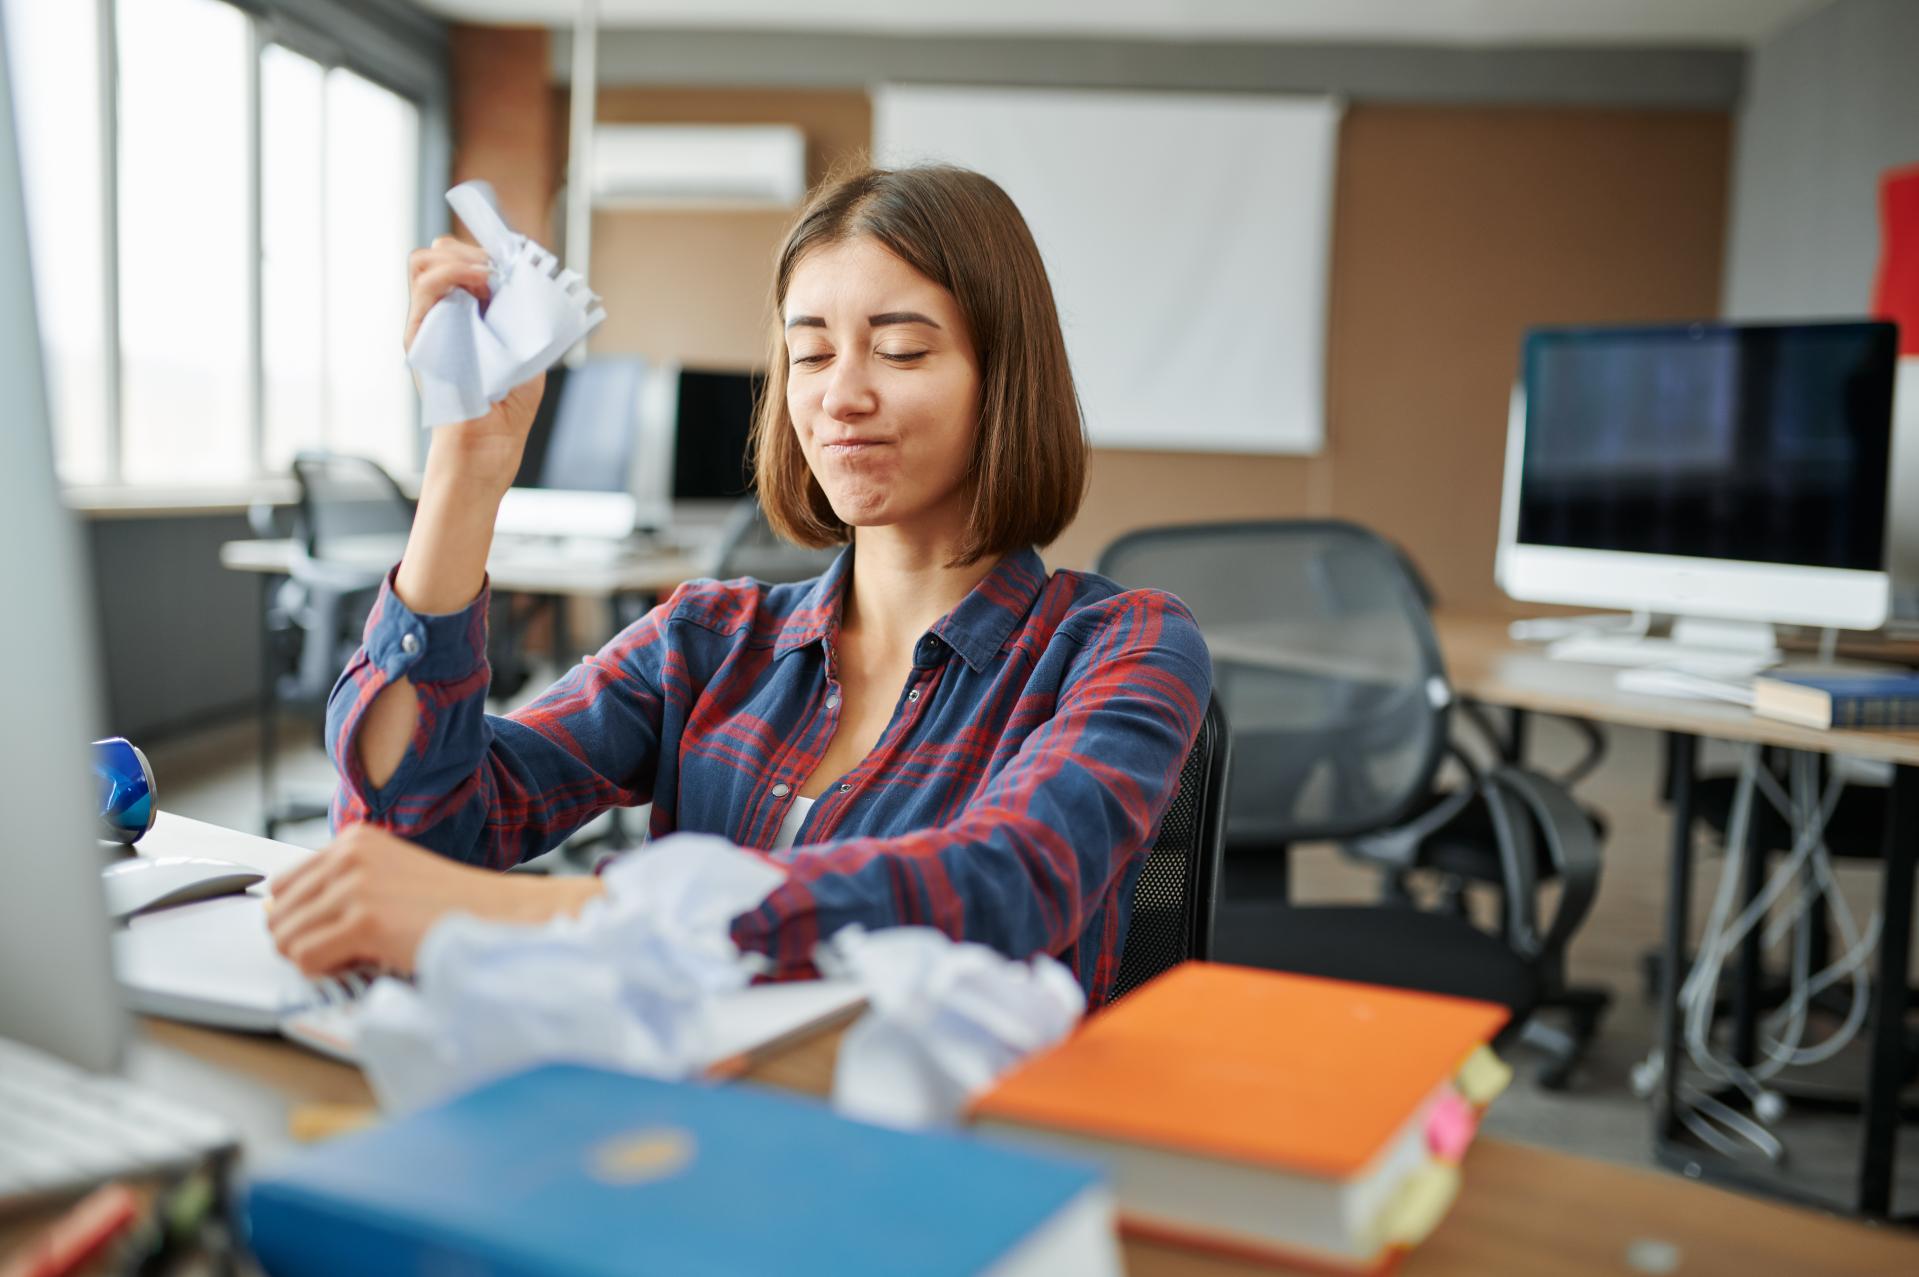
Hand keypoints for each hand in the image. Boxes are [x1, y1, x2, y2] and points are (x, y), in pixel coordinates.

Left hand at [266, 823, 602, 976]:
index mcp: (354, 840)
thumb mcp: (389, 880)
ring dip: (317, 959)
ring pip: (286, 939)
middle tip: (346, 952)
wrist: (498, 918)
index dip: (299, 920)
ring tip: (360, 956)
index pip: (281, 885)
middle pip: (278, 914)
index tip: (330, 934)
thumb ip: (342, 889)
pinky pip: (306, 959)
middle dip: (304, 942)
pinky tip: (364, 962)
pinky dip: (328, 972)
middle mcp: (349, 854)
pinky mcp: (363, 919)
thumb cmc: (450, 909)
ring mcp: (355, 885)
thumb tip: (285, 920)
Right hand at [404, 236, 543, 493]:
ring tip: (490, 274)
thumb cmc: (508, 408)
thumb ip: (520, 315)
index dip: (483, 251)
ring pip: (424, 262)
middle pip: (437, 255)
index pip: (459, 263)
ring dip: (462, 257)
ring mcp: (427, 326)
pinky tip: (482, 282)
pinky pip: (425, 289)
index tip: (512, 258)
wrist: (490, 448)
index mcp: (466, 316)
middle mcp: (441, 317)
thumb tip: (525, 276)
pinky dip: (454, 274)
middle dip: (469, 249)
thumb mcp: (525, 351)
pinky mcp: (419, 339)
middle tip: (500, 268)